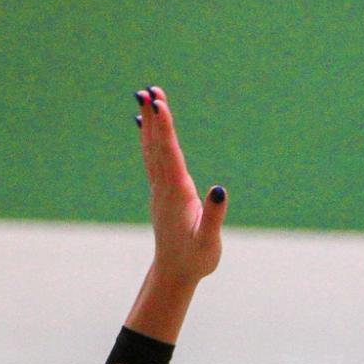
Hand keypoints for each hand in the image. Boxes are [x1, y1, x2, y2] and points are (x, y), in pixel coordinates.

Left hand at [135, 86, 225, 289]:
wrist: (174, 274)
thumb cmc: (196, 260)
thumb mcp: (209, 242)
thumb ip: (214, 217)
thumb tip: (220, 190)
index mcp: (178, 194)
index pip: (169, 154)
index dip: (165, 128)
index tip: (158, 103)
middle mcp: (165, 188)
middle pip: (158, 146)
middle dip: (155, 117)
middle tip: (149, 89)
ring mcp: (159, 190)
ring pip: (151, 150)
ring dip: (149, 123)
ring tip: (144, 97)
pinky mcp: (160, 193)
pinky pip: (151, 159)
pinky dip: (148, 139)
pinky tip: (144, 125)